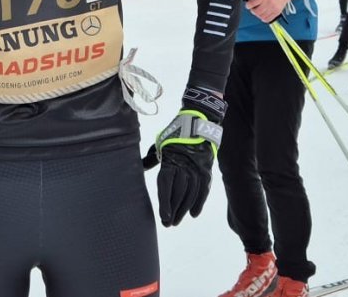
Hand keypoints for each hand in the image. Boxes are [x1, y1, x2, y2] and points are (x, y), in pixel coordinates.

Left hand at [142, 86, 225, 226]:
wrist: (198, 123)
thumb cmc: (175, 135)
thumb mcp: (160, 144)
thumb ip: (151, 158)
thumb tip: (140, 166)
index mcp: (170, 161)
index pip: (166, 186)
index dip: (165, 203)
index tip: (163, 217)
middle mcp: (185, 167)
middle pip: (179, 194)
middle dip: (173, 211)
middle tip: (169, 224)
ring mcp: (197, 169)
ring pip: (191, 194)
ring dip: (184, 210)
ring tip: (177, 221)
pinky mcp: (207, 170)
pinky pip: (204, 190)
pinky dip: (199, 202)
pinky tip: (194, 214)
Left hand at [246, 0, 296, 23]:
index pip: (253, 3)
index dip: (248, 5)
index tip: (248, 5)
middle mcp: (269, 3)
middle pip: (257, 11)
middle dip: (252, 10)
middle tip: (252, 8)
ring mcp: (273, 8)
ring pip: (261, 16)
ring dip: (258, 15)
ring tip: (257, 12)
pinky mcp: (277, 12)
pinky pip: (268, 19)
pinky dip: (264, 18)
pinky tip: (263, 15)